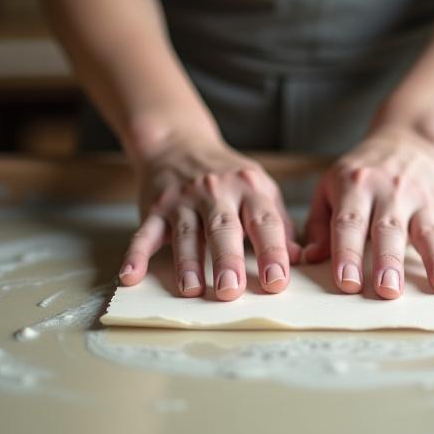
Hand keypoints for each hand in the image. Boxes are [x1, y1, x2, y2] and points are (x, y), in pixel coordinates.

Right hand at [118, 138, 300, 300]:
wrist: (179, 143)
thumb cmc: (228, 177)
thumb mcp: (260, 189)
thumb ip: (280, 224)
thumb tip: (302, 258)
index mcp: (249, 188)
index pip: (264, 221)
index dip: (273, 251)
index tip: (278, 281)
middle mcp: (216, 192)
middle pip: (223, 229)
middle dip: (228, 260)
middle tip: (231, 291)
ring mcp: (183, 199)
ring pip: (186, 233)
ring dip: (187, 263)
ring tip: (191, 290)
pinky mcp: (155, 208)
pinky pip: (144, 233)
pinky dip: (136, 254)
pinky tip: (131, 275)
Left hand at [301, 127, 433, 298]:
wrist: (407, 139)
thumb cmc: (359, 173)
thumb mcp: (329, 186)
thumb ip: (320, 224)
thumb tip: (310, 259)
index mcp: (354, 186)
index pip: (349, 223)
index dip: (347, 253)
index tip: (346, 283)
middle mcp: (389, 191)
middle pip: (389, 230)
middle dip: (389, 261)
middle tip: (387, 291)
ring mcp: (420, 199)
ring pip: (428, 232)